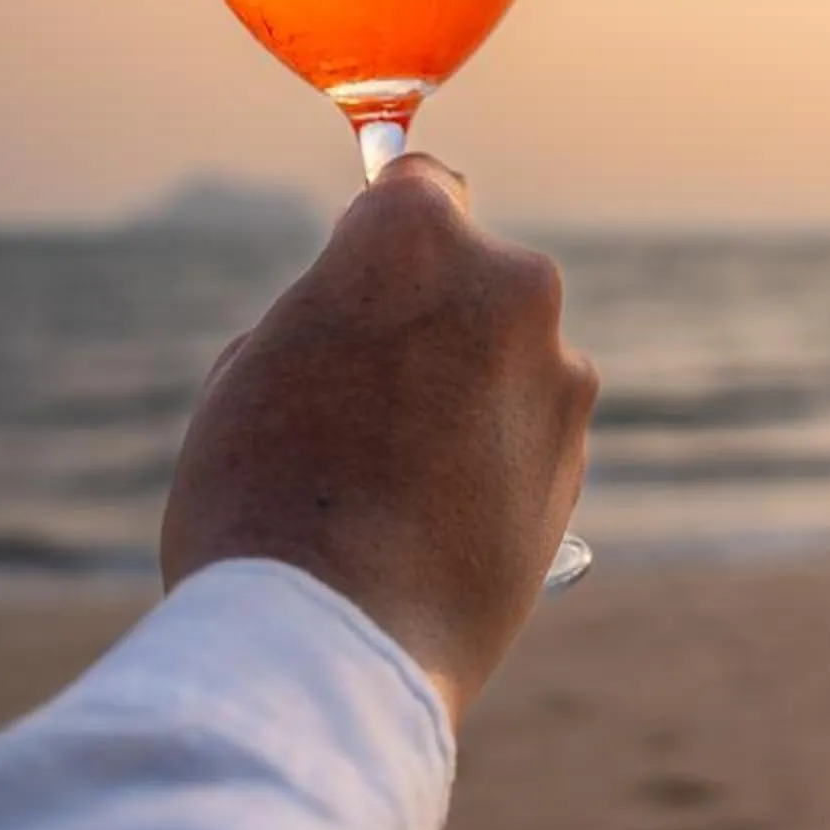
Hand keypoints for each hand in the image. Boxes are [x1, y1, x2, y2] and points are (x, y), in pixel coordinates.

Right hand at [160, 153, 596, 721]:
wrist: (336, 642)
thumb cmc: (262, 501)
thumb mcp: (249, 374)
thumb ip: (324, 318)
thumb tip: (360, 326)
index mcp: (412, 239)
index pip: (417, 186)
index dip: (384, 230)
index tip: (368, 265)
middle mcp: (510, 284)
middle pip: (473, 276)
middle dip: (432, 317)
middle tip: (365, 392)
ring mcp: (558, 371)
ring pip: (508, 356)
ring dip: (470, 390)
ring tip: (397, 476)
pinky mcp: (581, 455)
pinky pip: (530, 428)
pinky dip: (496, 455)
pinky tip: (438, 518)